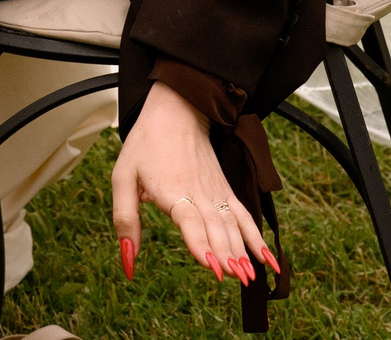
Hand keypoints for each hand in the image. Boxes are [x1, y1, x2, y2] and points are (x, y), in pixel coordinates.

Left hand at [109, 80, 273, 286]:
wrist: (176, 111)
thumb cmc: (145, 145)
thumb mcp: (122, 178)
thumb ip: (125, 219)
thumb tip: (127, 260)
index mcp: (172, 190)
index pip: (190, 221)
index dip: (201, 244)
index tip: (213, 267)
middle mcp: (198, 193)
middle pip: (216, 227)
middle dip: (227, 256)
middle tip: (238, 280)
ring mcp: (216, 192)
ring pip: (232, 225)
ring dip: (242, 251)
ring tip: (251, 276)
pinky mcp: (225, 191)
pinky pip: (244, 216)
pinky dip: (256, 237)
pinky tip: (267, 259)